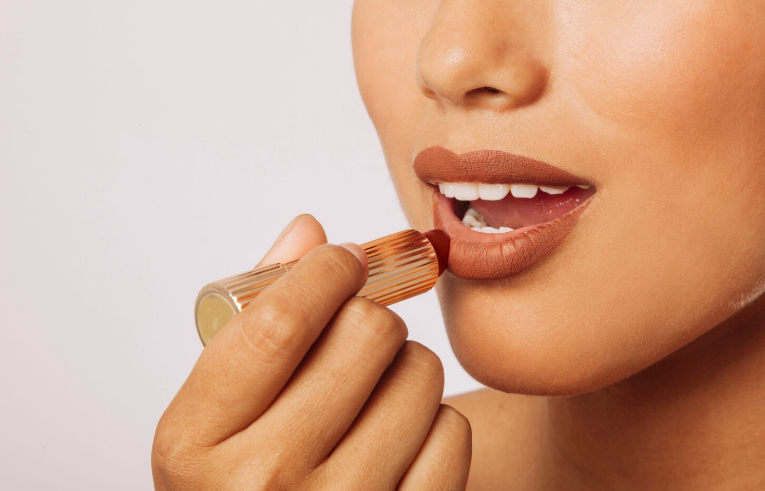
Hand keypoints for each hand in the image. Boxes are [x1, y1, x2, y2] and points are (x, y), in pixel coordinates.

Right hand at [152, 215, 471, 489]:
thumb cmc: (240, 479)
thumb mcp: (217, 410)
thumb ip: (256, 317)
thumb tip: (309, 231)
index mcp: (198, 440)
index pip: (279, 320)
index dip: (326, 270)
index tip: (346, 259)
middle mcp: (264, 481)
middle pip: (366, 334)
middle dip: (371, 316)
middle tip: (359, 335)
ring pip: (420, 374)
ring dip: (406, 366)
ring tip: (374, 393)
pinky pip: (453, 431)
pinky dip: (435, 419)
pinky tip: (400, 435)